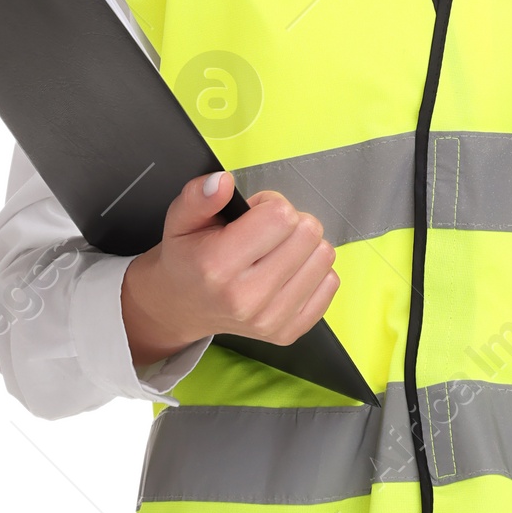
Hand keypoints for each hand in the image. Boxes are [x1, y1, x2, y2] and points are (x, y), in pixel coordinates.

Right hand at [120, 171, 339, 369]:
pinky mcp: (288, 331)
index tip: (254, 214)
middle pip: (308, 234)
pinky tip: (286, 272)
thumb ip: (199, 195)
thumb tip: (222, 181)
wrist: (183, 307)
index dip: (270, 204)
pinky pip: (330, 284)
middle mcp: (245, 298)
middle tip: (265, 233)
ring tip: (275, 251)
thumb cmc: (188, 259)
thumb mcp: (181, 220)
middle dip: (290, 222)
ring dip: (304, 246)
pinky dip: (313, 271)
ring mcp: (269, 319)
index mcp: (217, 266)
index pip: (281, 216)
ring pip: (324, 256)